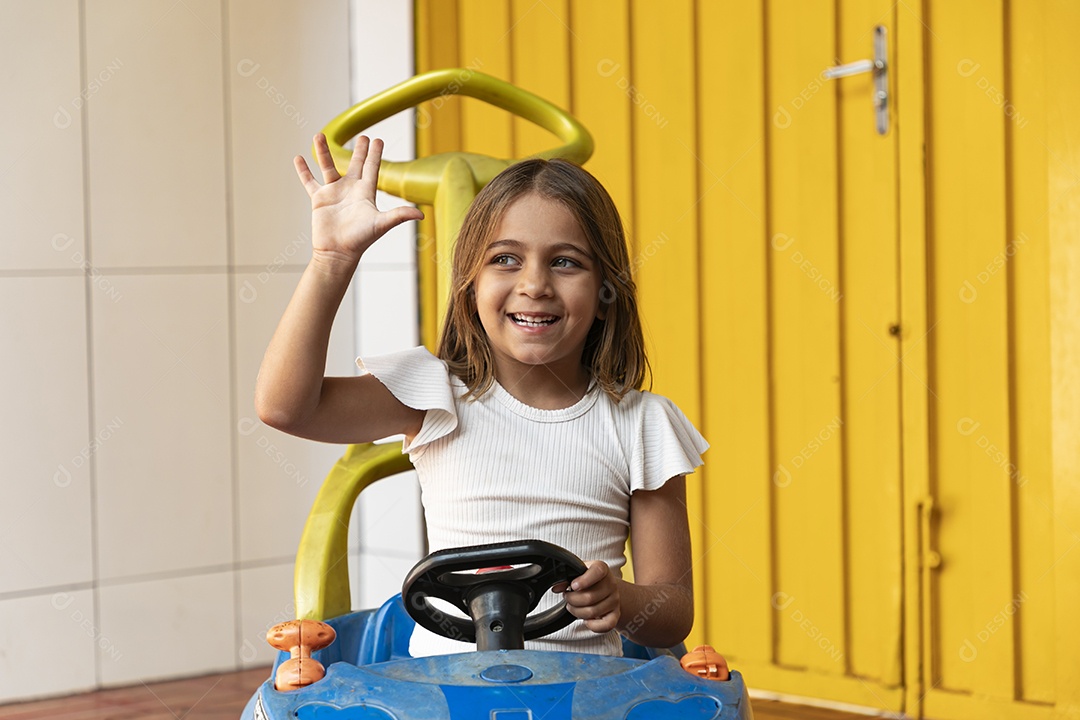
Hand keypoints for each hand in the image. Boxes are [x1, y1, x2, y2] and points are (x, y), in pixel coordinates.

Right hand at [294, 133, 423, 266]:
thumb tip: (421, 214)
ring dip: (323, 151)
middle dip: (359, 150)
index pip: (372, 168)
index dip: (375, 154)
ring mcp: (334, 193)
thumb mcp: (381, 224)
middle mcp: (350, 190)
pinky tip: (298, 158)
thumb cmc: (360, 240)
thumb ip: (399, 215)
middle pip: (355, 164)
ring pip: (328, 166)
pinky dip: (303, 171)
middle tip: (363, 136)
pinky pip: (309, 181)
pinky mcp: (319, 200)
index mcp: (365, 192)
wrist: (338, 253)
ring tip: (319, 134)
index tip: (377, 139)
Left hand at [560, 560, 620, 633]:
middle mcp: (611, 584)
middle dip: (572, 600)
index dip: (584, 580)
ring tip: (573, 607)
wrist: (605, 587)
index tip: (573, 586)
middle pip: (590, 597)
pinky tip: (586, 619)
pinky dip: (593, 625)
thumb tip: (557, 587)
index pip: (597, 571)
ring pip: (593, 612)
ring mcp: (614, 600)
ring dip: (577, 612)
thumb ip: (566, 577)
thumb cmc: (588, 579)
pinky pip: (606, 625)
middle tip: (567, 597)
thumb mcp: (577, 573)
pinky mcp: (616, 614)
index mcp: (602, 569)